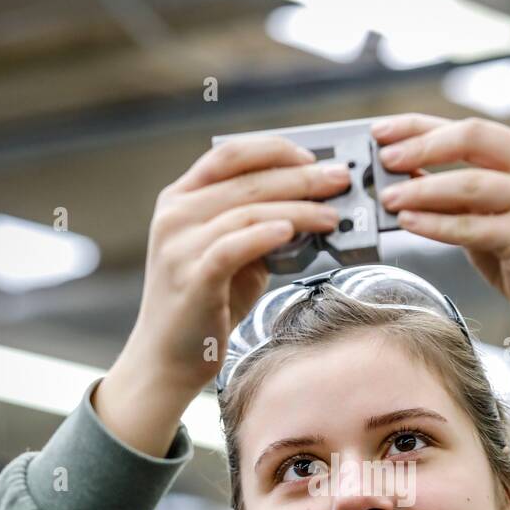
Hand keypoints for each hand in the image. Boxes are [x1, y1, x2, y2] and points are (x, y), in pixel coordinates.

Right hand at [117, 135, 351, 402]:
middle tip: (340, 179)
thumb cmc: (205, 305)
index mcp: (179, 199)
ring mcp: (179, 246)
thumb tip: (310, 209)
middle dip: (301, 178)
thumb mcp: (229, 255)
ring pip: (247, 211)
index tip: (311, 157)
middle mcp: (175, 215)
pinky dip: (265, 235)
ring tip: (333, 216)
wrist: (168, 358)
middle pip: (247, 181)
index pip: (228, 155)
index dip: (273, 150)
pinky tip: (292, 232)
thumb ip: (256, 228)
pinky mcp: (192, 278)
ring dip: (298, 210)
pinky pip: (234, 247)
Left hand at [372, 112, 509, 338]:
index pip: (470, 128)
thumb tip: (403, 176)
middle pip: (474, 137)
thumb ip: (457, 194)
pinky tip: (409, 223)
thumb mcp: (492, 215)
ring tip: (389, 198)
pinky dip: (436, 224)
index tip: (382, 131)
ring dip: (422, 189)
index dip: (420, 126)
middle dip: (422, 145)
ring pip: (470, 183)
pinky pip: (473, 226)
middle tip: (384, 159)